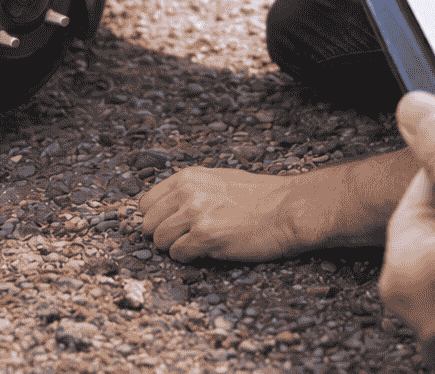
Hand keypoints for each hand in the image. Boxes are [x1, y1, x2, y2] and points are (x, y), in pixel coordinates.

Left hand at [136, 167, 310, 263]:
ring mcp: (196, 213)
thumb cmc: (259, 197)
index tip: (170, 226)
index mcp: (188, 177)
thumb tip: (162, 207)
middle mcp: (187, 192)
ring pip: (159, 241)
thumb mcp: (218, 180)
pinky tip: (207, 251)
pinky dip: (189, 258)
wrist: (288, 208)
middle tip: (186, 238)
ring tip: (198, 244)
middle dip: (163, 235)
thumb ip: (189, 190)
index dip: (156, 219)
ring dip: (175, 248)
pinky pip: (178, 255)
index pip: (146, 203)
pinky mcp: (206, 236)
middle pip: (148, 224)